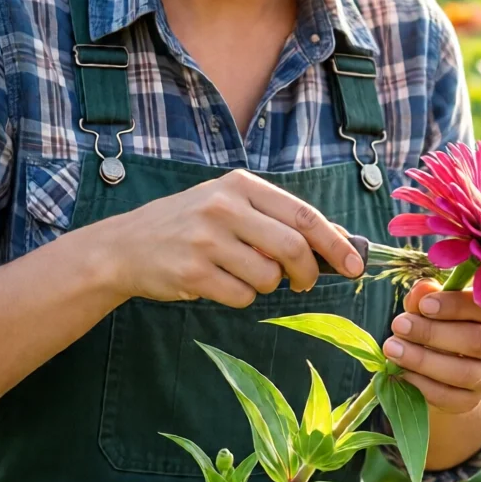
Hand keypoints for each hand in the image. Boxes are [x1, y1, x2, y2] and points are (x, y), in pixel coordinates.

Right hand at [102, 169, 363, 306]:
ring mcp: (206, 239)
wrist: (125, 246)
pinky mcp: (193, 271)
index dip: (335, 242)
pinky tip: (217, 283)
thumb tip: (337, 242)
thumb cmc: (188, 226)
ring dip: (265, 285)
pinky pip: (241, 296)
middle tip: (303, 283)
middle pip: (292, 247)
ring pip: (268, 277)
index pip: (303, 214)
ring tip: (239, 273)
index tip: (355, 265)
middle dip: (308, 273)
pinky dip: (239, 297)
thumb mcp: (229, 206)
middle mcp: (224, 207)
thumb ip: (275, 219)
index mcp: (239, 185)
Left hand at [382, 279, 480, 412]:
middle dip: (433, 333)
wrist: (447, 361)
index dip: (455, 306)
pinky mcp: (472, 400)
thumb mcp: (435, 302)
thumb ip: (427, 294)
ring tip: (392, 348)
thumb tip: (422, 290)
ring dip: (422, 360)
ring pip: (463, 373)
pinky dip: (421, 385)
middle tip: (399, 325)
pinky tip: (400, 372)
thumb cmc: (441, 320)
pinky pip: (449, 397)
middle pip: (476, 341)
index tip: (424, 305)